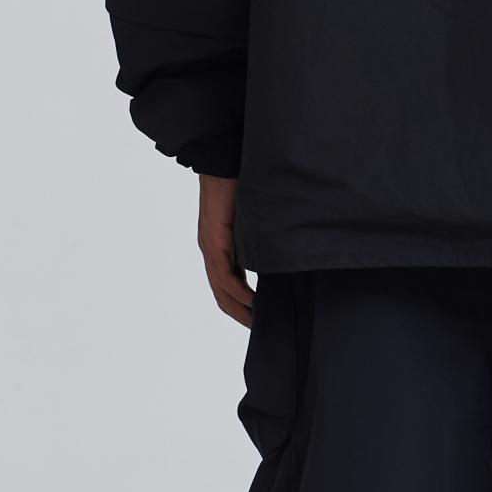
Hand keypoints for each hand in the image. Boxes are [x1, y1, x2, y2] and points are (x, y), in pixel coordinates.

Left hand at [197, 174, 253, 324]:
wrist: (223, 161)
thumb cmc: (240, 184)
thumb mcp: (254, 219)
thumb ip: (261, 238)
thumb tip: (281, 252)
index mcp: (221, 247)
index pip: (228, 285)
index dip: (241, 305)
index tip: (260, 318)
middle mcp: (212, 251)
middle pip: (222, 295)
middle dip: (240, 314)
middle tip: (260, 329)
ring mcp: (211, 247)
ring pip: (222, 289)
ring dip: (239, 308)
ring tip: (258, 322)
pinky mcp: (213, 241)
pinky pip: (224, 274)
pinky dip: (238, 291)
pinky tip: (253, 301)